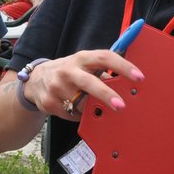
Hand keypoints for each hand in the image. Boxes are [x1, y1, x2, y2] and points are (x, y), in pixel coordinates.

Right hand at [23, 50, 143, 121]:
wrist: (35, 80)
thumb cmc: (69, 72)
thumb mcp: (84, 66)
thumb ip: (103, 73)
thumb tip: (127, 85)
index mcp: (81, 58)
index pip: (104, 58)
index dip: (123, 66)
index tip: (139, 76)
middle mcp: (68, 70)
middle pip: (89, 82)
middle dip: (106, 94)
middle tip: (121, 106)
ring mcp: (57, 87)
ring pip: (81, 104)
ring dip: (91, 108)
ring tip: (90, 105)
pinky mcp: (49, 103)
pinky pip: (72, 115)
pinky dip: (78, 115)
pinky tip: (74, 108)